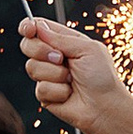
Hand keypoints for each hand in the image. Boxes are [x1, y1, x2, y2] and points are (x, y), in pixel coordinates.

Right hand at [18, 11, 132, 133]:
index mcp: (64, 41)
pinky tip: (68, 93)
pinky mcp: (44, 94)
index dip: (29, 27)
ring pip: (32, 67)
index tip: (29, 30)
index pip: (38, 28)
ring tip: (71, 80)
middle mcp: (53, 57)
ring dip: (55, 74)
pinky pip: (40, 88)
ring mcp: (47, 75)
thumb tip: (39, 27)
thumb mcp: (87, 49)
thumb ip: (61, 37)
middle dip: (42, 51)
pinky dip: (57, 91)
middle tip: (60, 59)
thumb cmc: (102, 77)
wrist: (104, 107)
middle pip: (28, 45)